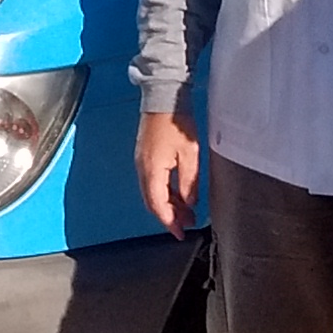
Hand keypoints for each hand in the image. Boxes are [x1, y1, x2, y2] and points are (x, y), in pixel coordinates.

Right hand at [135, 108, 201, 238]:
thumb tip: (189, 203)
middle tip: (186, 225)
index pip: (158, 205)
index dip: (170, 222)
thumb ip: (189, 182)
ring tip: (186, 211)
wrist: (164, 98)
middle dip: (169, 216)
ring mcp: (141, 162)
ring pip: (152, 193)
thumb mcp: (190, 155)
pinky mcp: (145, 156)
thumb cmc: (177, 122)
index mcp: (152, 171)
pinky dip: (164, 192)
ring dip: (167, 205)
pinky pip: (152, 182)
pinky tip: (177, 194)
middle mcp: (142, 169)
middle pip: (152, 202)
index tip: (180, 233)